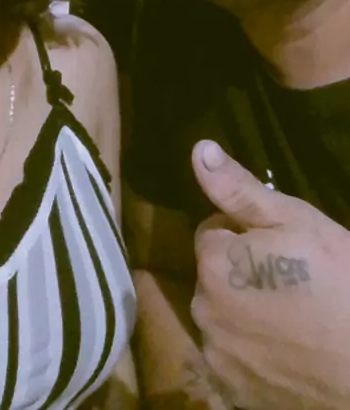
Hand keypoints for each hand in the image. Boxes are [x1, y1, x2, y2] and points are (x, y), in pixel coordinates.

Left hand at [190, 140, 349, 409]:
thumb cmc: (338, 281)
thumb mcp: (294, 221)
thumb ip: (238, 189)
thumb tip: (199, 149)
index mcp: (212, 263)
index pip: (212, 233)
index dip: (246, 236)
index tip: (281, 248)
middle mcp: (202, 309)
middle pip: (213, 277)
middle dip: (241, 274)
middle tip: (291, 281)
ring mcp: (218, 356)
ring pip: (223, 318)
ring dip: (244, 314)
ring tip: (293, 318)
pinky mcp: (234, 392)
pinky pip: (234, 360)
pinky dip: (253, 355)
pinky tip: (288, 352)